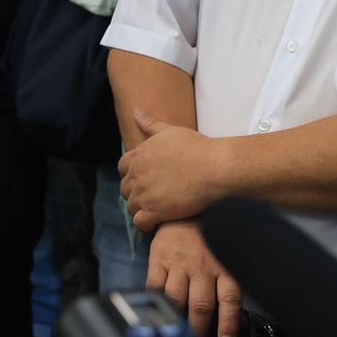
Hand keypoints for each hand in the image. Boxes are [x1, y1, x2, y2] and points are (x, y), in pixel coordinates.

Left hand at [119, 111, 229, 231]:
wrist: (214, 168)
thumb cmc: (196, 147)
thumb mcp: (170, 131)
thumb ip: (151, 124)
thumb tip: (135, 112)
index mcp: (138, 156)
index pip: (122, 168)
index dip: (132, 175)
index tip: (145, 180)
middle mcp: (136, 175)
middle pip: (125, 189)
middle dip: (135, 193)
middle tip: (153, 198)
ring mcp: (142, 194)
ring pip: (131, 207)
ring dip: (140, 210)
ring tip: (156, 212)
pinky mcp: (153, 211)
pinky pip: (139, 222)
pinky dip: (145, 225)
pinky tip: (157, 223)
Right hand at [148, 220, 242, 336]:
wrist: (188, 203)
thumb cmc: (211, 233)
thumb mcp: (228, 254)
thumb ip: (232, 283)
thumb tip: (236, 319)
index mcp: (224, 267)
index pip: (229, 300)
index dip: (228, 323)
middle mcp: (202, 268)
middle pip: (201, 306)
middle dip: (199, 329)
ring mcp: (179, 263)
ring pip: (177, 299)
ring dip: (178, 320)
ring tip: (179, 333)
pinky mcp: (159, 258)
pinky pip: (155, 285)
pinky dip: (156, 301)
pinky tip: (158, 311)